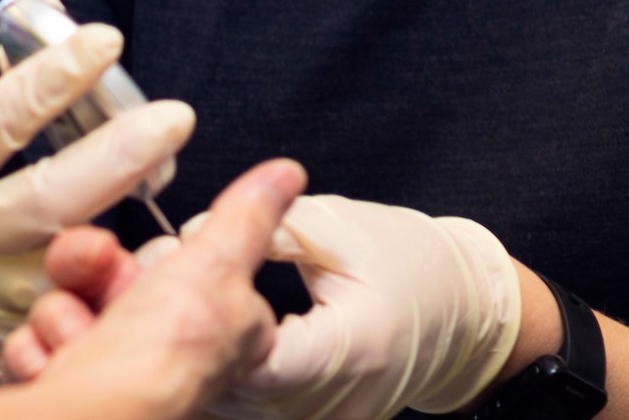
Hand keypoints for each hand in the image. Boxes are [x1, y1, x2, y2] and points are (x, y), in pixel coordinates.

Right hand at [0, 24, 194, 400]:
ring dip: (134, 233)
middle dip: (119, 154)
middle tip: (176, 118)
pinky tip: (154, 266)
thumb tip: (48, 10)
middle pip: (48, 195)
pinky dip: (117, 288)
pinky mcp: (6, 350)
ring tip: (188, 208)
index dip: (54, 76)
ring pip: (72, 263)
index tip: (106, 39)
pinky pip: (74, 314)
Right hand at [4, 160, 306, 419]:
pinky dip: (36, 351)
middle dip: (86, 273)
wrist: (94, 414)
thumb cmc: (164, 357)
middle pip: (108, 279)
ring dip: (60, 315)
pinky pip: (34, 344)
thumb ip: (247, 217)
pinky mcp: (66, 389)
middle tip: (91, 276)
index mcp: (213, 328)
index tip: (130, 249)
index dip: (145, 255)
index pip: (170, 266)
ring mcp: (111, 374)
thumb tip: (285, 174)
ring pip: (66, 307)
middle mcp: (162, 355)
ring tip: (75, 338)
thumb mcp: (217, 263)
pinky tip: (53, 365)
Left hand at [203, 194, 521, 419]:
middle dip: (198, 341)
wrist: (462, 311)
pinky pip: (251, 407)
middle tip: (166, 288)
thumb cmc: (411, 263)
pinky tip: (212, 335)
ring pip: (236, 406)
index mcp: (348, 350)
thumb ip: (271, 227)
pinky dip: (226, 375)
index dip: (213, 322)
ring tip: (183, 307)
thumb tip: (197, 231)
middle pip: (236, 391)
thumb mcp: (342, 228)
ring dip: (206, 361)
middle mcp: (334, 404)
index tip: (184, 282)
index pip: (257, 360)